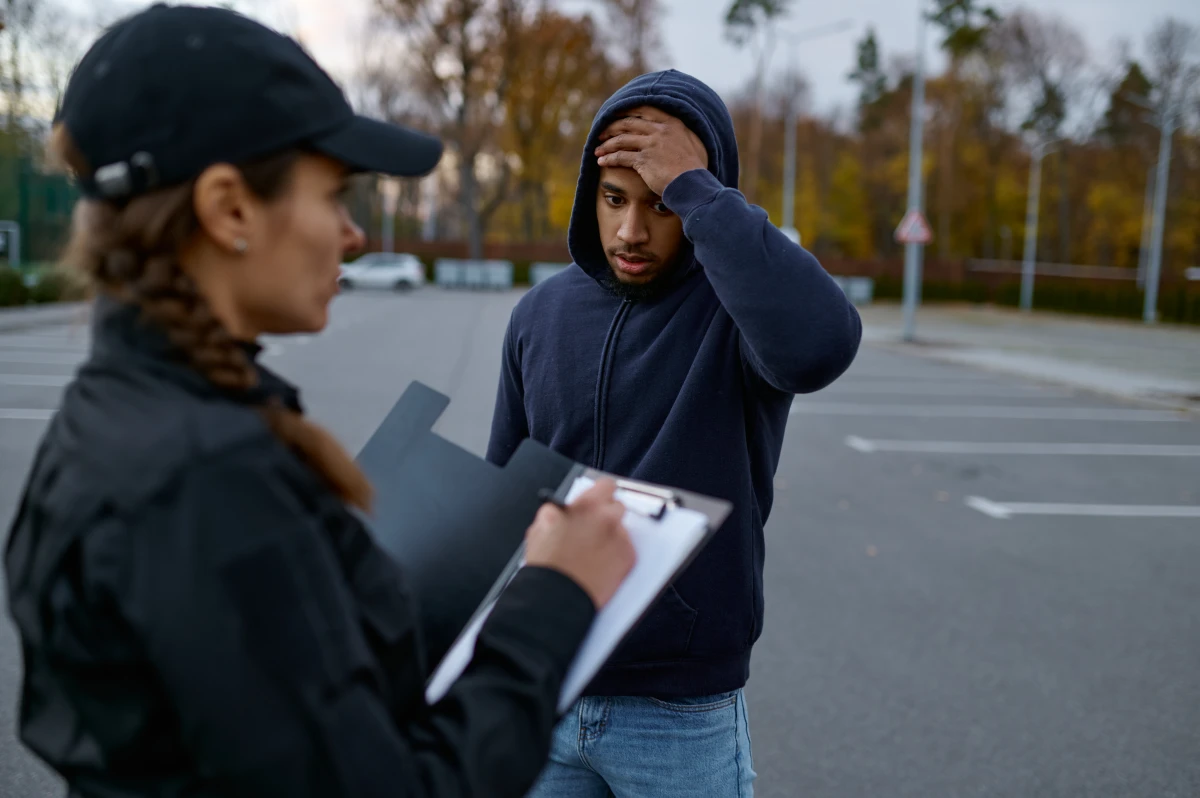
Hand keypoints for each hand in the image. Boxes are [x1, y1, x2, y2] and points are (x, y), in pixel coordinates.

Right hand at [524, 479, 635, 608]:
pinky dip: (616, 556)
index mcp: (587, 506)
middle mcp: (607, 518)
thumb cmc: (547, 565)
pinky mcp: (628, 558)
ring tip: (594, 553)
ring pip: (621, 530)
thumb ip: (560, 510)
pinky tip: (600, 565)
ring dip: (611, 536)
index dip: (602, 492)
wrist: (557, 596)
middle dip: (607, 515)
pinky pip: (626, 550)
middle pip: (618, 507)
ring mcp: (620, 538)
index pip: (606, 485)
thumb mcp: (542, 525)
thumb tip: (568, 508)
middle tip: (595, 528)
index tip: (600, 498)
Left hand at [594, 106, 708, 195]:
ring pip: (621, 139)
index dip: (626, 111)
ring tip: (597, 150)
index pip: (644, 109)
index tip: (615, 115)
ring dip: (606, 144)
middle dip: (611, 127)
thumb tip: (671, 133)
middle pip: (628, 123)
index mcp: (671, 123)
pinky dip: (609, 158)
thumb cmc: (694, 168)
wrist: (693, 184)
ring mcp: (651, 144)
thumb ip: (678, 135)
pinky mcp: (643, 160)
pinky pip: (620, 156)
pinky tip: (601, 161)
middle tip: (601, 133)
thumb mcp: (691, 143)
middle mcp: (659, 130)